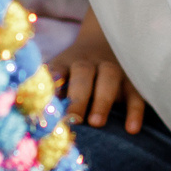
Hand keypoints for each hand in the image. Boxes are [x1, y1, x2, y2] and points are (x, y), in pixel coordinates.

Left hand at [50, 13, 145, 132]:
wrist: (102, 40)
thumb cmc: (73, 71)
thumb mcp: (59, 73)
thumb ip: (49, 93)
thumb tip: (34, 121)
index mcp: (65, 63)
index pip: (56, 72)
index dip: (52, 88)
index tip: (48, 109)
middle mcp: (88, 62)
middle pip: (82, 72)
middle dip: (78, 96)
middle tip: (73, 120)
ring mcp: (112, 68)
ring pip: (109, 77)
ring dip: (102, 99)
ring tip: (97, 123)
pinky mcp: (132, 79)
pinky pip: (135, 92)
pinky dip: (135, 110)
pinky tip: (132, 129)